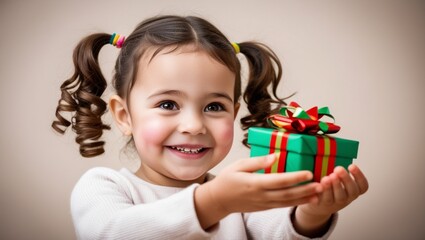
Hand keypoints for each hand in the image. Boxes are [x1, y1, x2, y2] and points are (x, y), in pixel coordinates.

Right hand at [195, 154, 322, 228]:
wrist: (219, 200)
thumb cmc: (227, 180)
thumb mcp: (239, 165)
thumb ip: (258, 161)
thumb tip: (275, 155)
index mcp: (254, 183)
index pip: (278, 180)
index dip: (295, 178)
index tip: (308, 173)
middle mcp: (261, 195)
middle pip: (287, 194)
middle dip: (305, 190)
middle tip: (321, 185)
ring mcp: (263, 203)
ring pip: (287, 202)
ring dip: (304, 198)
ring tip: (319, 193)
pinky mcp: (265, 207)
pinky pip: (283, 205)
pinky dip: (296, 203)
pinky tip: (306, 199)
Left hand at [293, 164, 368, 235]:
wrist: (317, 203)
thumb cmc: (329, 186)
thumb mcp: (337, 178)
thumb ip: (338, 170)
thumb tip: (334, 152)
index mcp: (353, 189)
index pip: (363, 186)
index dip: (359, 176)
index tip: (351, 165)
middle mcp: (348, 197)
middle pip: (352, 191)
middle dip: (346, 179)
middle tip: (338, 169)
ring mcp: (337, 203)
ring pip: (340, 196)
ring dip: (335, 186)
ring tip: (328, 177)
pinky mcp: (325, 204)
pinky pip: (326, 199)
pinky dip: (324, 191)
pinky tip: (320, 184)